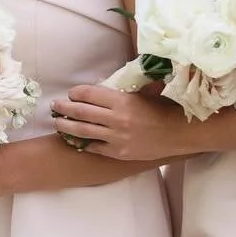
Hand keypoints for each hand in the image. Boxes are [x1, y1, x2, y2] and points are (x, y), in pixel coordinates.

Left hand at [48, 84, 182, 161]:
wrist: (181, 133)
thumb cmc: (163, 109)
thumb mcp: (144, 92)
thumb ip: (122, 89)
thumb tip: (101, 83)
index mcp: (122, 100)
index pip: (89, 94)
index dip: (76, 93)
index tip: (71, 93)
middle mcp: (116, 119)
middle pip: (80, 112)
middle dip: (63, 109)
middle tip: (55, 106)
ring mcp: (116, 138)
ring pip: (82, 131)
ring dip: (66, 126)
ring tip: (57, 123)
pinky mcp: (118, 153)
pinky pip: (94, 147)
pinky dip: (82, 143)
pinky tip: (73, 139)